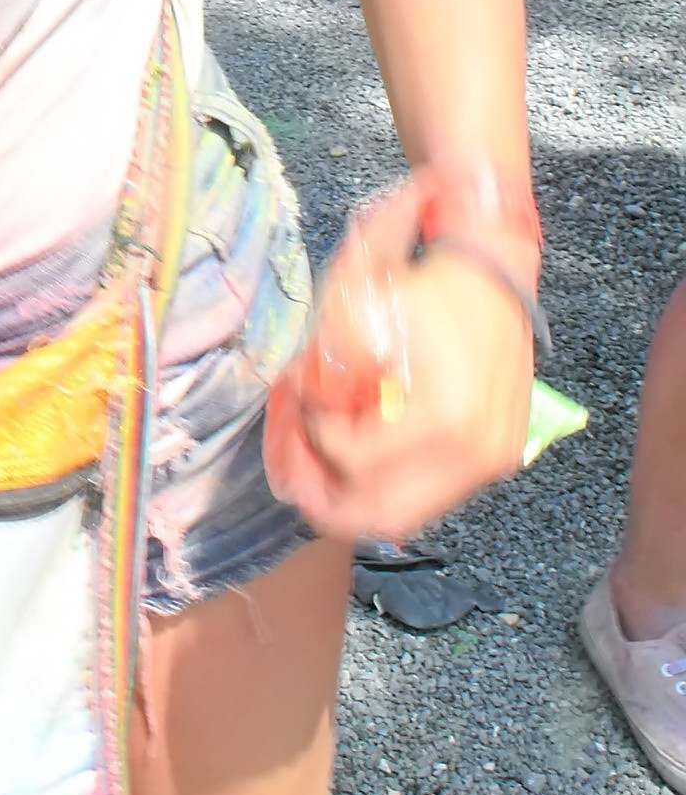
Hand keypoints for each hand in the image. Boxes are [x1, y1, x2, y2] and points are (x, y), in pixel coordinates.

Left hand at [263, 181, 533, 541]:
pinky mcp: (497, 461)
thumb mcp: (365, 308)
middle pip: (384, 513)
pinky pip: (434, 499)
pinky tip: (364, 467)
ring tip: (324, 476)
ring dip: (359, 504)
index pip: (358, 461)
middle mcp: (476, 450)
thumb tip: (300, 398)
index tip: (304, 412)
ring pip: (410, 516)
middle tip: (297, 473)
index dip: (316, 441)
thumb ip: (329, 357)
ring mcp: (492, 461)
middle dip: (329, 500)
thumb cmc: (431, 290)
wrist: (495, 278)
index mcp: (445, 415)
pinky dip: (393, 491)